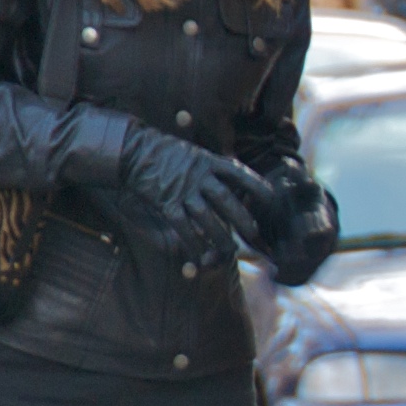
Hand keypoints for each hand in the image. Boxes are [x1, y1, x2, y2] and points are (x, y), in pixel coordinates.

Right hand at [115, 128, 274, 265]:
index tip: (270, 197)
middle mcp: (198, 176)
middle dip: (241, 217)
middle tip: (254, 233)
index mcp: (207, 160)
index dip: (255, 185)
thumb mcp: (193, 153)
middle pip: (225, 199)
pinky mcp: (167, 203)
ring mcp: (182, 190)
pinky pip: (183, 227)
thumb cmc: (164, 152)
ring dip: (220, 236)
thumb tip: (230, 183)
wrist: (134, 151)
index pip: (237, 172)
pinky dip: (193, 242)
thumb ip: (210, 168)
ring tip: (230, 250)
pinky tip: (201, 254)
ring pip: (206, 217)